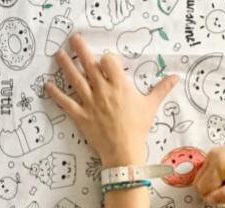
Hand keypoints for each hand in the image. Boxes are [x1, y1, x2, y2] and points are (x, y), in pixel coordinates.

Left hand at [46, 34, 178, 167]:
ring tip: (58, 54)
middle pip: (89, 65)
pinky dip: (56, 94)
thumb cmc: (138, 128)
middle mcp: (103, 90)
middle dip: (81, 50)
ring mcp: (90, 103)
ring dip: (66, 66)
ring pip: (75, 80)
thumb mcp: (150, 106)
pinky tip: (48, 85)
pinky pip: (65, 103)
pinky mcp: (80, 116)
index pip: (109, 61)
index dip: (107, 59)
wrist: (123, 151)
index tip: (106, 61)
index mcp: (120, 85)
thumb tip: (176, 77)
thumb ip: (161, 89)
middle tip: (73, 39)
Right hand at [194, 133, 224, 203]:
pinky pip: (205, 175)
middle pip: (199, 185)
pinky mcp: (211, 155)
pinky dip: (213, 180)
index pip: (204, 190)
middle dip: (212, 192)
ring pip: (201, 181)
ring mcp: (210, 155)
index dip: (215, 196)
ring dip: (213, 186)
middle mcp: (210, 158)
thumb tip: (209, 200)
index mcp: (219, 164)